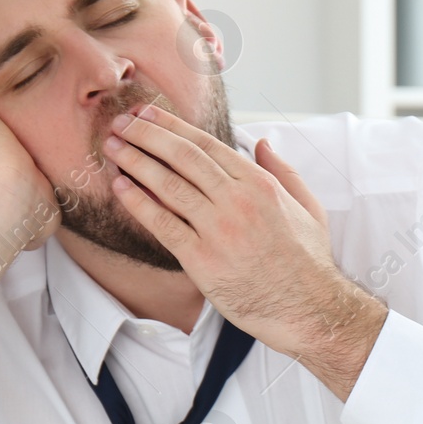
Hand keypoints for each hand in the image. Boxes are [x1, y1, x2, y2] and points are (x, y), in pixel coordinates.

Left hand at [103, 105, 386, 398]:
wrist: (308, 309)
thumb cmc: (308, 262)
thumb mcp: (309, 206)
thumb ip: (283, 171)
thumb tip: (262, 143)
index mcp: (260, 184)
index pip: (207, 144)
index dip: (173, 125)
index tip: (150, 114)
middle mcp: (238, 201)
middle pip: (183, 157)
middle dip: (147, 135)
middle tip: (122, 123)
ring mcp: (218, 230)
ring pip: (168, 185)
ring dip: (136, 162)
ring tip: (113, 148)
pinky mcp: (202, 260)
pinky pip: (163, 224)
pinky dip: (138, 203)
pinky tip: (121, 187)